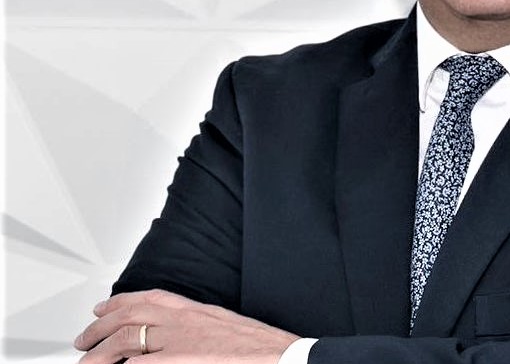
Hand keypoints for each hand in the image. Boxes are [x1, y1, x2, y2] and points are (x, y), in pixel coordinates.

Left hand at [74, 289, 297, 362]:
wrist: (279, 358)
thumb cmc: (260, 347)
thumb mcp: (226, 326)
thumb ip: (199, 326)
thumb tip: (180, 334)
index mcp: (196, 311)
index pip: (150, 298)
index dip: (120, 302)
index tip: (104, 307)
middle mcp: (183, 323)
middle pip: (130, 317)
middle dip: (100, 327)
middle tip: (84, 339)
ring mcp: (177, 346)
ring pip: (125, 342)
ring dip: (99, 354)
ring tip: (87, 363)